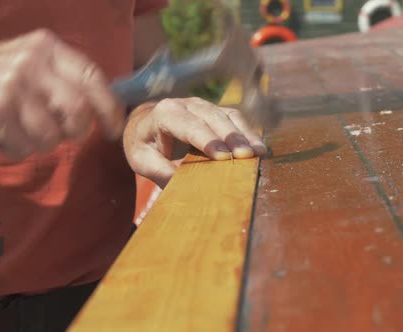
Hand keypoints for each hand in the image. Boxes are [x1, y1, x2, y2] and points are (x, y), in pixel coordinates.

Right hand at [0, 29, 123, 159]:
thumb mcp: (32, 61)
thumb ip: (65, 78)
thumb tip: (105, 108)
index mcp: (48, 48)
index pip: (93, 78)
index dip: (110, 108)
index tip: (114, 129)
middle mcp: (32, 63)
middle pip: (77, 111)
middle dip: (77, 131)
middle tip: (66, 135)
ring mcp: (12, 86)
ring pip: (51, 135)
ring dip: (44, 144)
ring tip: (28, 133)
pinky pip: (24, 147)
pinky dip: (20, 150)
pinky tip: (7, 137)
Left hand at [123, 97, 267, 187]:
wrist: (145, 125)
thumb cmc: (144, 144)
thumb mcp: (142, 160)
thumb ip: (160, 171)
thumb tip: (181, 186)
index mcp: (165, 113)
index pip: (188, 125)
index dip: (206, 139)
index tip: (222, 156)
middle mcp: (187, 104)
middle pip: (213, 117)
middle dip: (231, 137)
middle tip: (247, 156)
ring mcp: (204, 105)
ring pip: (228, 115)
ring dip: (245, 134)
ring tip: (259, 153)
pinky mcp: (217, 111)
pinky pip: (236, 119)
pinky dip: (248, 133)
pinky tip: (260, 149)